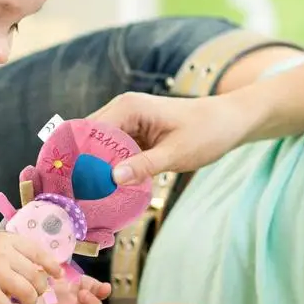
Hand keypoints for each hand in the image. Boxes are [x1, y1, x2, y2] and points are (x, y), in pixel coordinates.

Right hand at [0, 230, 62, 303]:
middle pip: (36, 277)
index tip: (58, 275)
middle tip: (33, 293)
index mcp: (9, 241)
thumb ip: (16, 251)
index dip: (52, 266)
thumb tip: (42, 268)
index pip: (39, 253)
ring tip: (23, 302)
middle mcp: (4, 255)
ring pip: (28, 293)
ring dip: (29, 302)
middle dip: (40, 288)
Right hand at [90, 91, 251, 185]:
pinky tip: (106, 188)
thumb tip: (112, 178)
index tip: (74, 185)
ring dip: (94, 168)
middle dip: (82, 164)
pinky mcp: (134, 133)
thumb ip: (144, 165)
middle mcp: (122, 109)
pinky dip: (109, 168)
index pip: (90, 131)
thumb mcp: (176, 153)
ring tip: (88, 195)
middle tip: (78, 195)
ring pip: (98, 146)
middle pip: (88, 138)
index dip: (79, 157)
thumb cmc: (208, 132)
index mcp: (129, 107)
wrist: (229, 122)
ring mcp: (127, 121)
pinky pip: (113, 151)